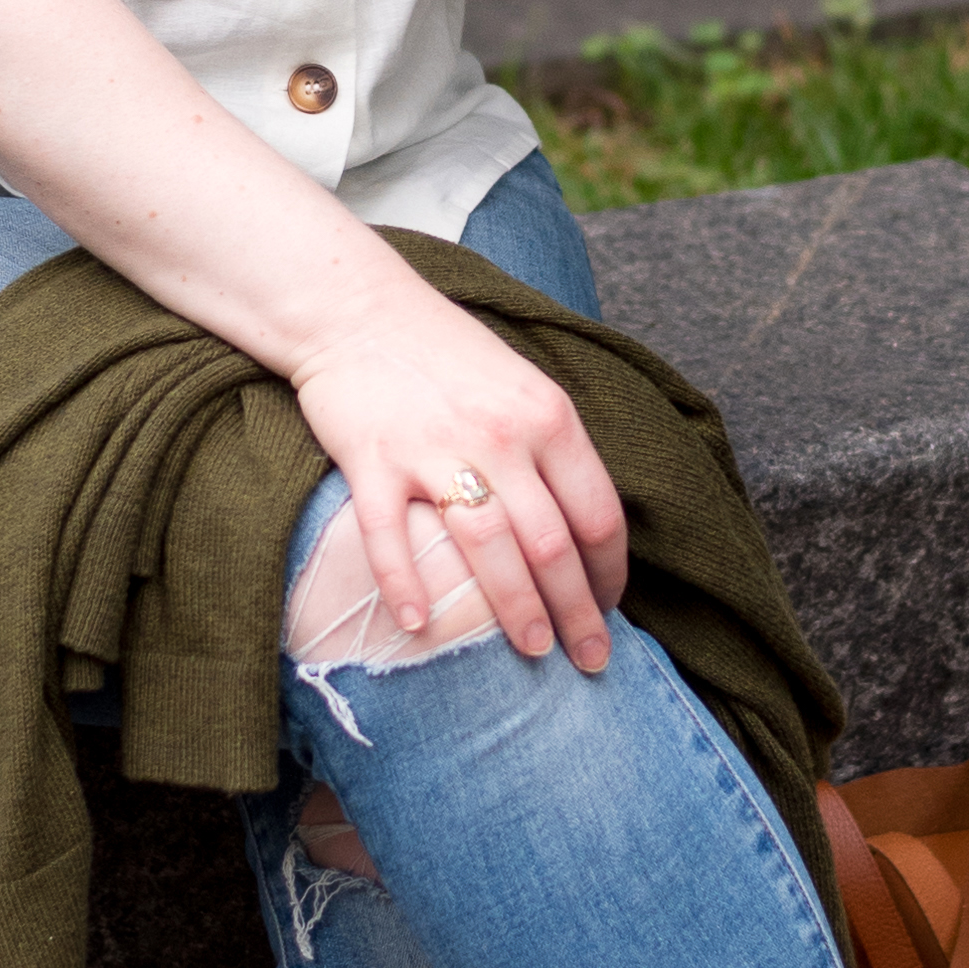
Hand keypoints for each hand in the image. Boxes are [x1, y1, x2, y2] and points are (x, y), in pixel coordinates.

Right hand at [287, 284, 629, 670]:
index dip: (611, 572)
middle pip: (552, 543)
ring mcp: (434, 448)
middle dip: (577, 610)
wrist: (357, 308)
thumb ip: (554, 449)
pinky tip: (420, 626)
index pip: (597, 513)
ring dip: (516, 609)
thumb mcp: (523, 386)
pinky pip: (391, 537)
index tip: (611, 608)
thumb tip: (588, 528)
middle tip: (591, 659)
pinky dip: (406, 587)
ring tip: (533, 651)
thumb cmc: (446, 353)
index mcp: (547, 415)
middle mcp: (499, 434)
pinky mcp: (373, 459)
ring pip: (488, 548)